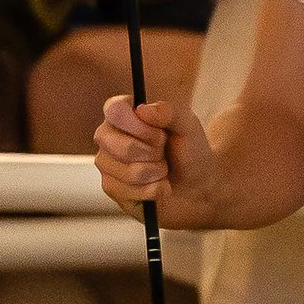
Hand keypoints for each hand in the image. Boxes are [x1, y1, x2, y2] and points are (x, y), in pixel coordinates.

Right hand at [94, 90, 219, 225]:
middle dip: (154, 154)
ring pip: (129, 172)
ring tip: (163, 169)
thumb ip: (169, 112)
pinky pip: (130, 192)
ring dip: (157, 173)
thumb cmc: (188, 149)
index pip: (115, 111)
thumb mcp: (187, 125)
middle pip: (122, 147)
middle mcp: (108, 136)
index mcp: (122, 113)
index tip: (160, 134)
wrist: (196, 184)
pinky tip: (159, 186)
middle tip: (163, 153)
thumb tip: (143, 110)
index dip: (140, 126)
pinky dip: (154, 190)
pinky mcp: (112, 189)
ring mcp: (107, 164)